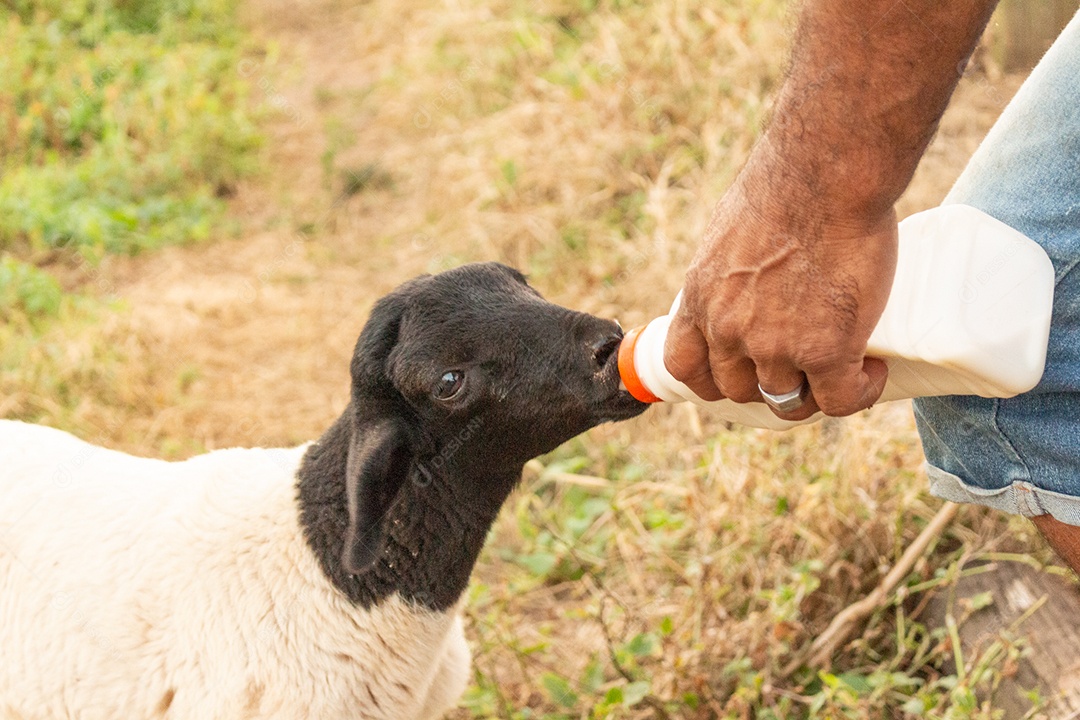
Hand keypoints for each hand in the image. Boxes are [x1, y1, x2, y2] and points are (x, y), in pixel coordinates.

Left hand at [664, 172, 897, 419]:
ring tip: (842, 368)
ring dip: (813, 394)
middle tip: (801, 365)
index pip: (683, 366)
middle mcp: (728, 329)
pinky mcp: (826, 350)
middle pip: (736, 389)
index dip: (710, 378)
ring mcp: (775, 345)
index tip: (737, 371)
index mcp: (701, 298)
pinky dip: (858, 392)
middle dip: (766, 384)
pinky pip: (838, 400)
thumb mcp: (732, 229)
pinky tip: (872, 372)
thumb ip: (732, 267)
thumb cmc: (788, 183)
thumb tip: (749, 275)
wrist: (826, 172)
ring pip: (786, 402)